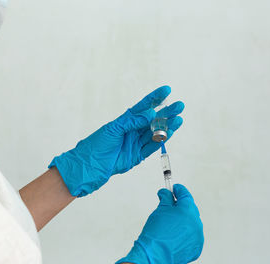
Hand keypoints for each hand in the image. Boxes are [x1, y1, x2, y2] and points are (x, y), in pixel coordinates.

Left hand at [49, 86, 183, 196]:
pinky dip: (162, 140)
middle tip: (179, 105)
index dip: (155, 98)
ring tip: (179, 119)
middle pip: (153, 120)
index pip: (143, 107)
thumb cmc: (96, 145)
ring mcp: (135, 143)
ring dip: (167, 126)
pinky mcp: (137, 156)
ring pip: (155, 133)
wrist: (89, 167)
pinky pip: (152, 146)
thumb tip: (150, 114)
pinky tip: (170, 132)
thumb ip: (132, 122)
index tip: (167, 90)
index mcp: (125, 121)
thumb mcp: (113, 129)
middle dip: (166, 112)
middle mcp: (132, 130)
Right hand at [114, 184, 203, 263]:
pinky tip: (174, 236)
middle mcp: (196, 222)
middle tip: (170, 206)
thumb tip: (166, 193)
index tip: (174, 188)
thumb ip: (165, 198)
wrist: (155, 256)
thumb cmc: (156, 233)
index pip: (185, 194)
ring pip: (191, 223)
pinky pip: (191, 236)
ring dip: (183, 221)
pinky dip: (185, 234)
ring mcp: (198, 235)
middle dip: (180, 207)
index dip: (178, 190)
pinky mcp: (196, 247)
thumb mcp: (160, 210)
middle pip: (189, 208)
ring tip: (170, 225)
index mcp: (188, 209)